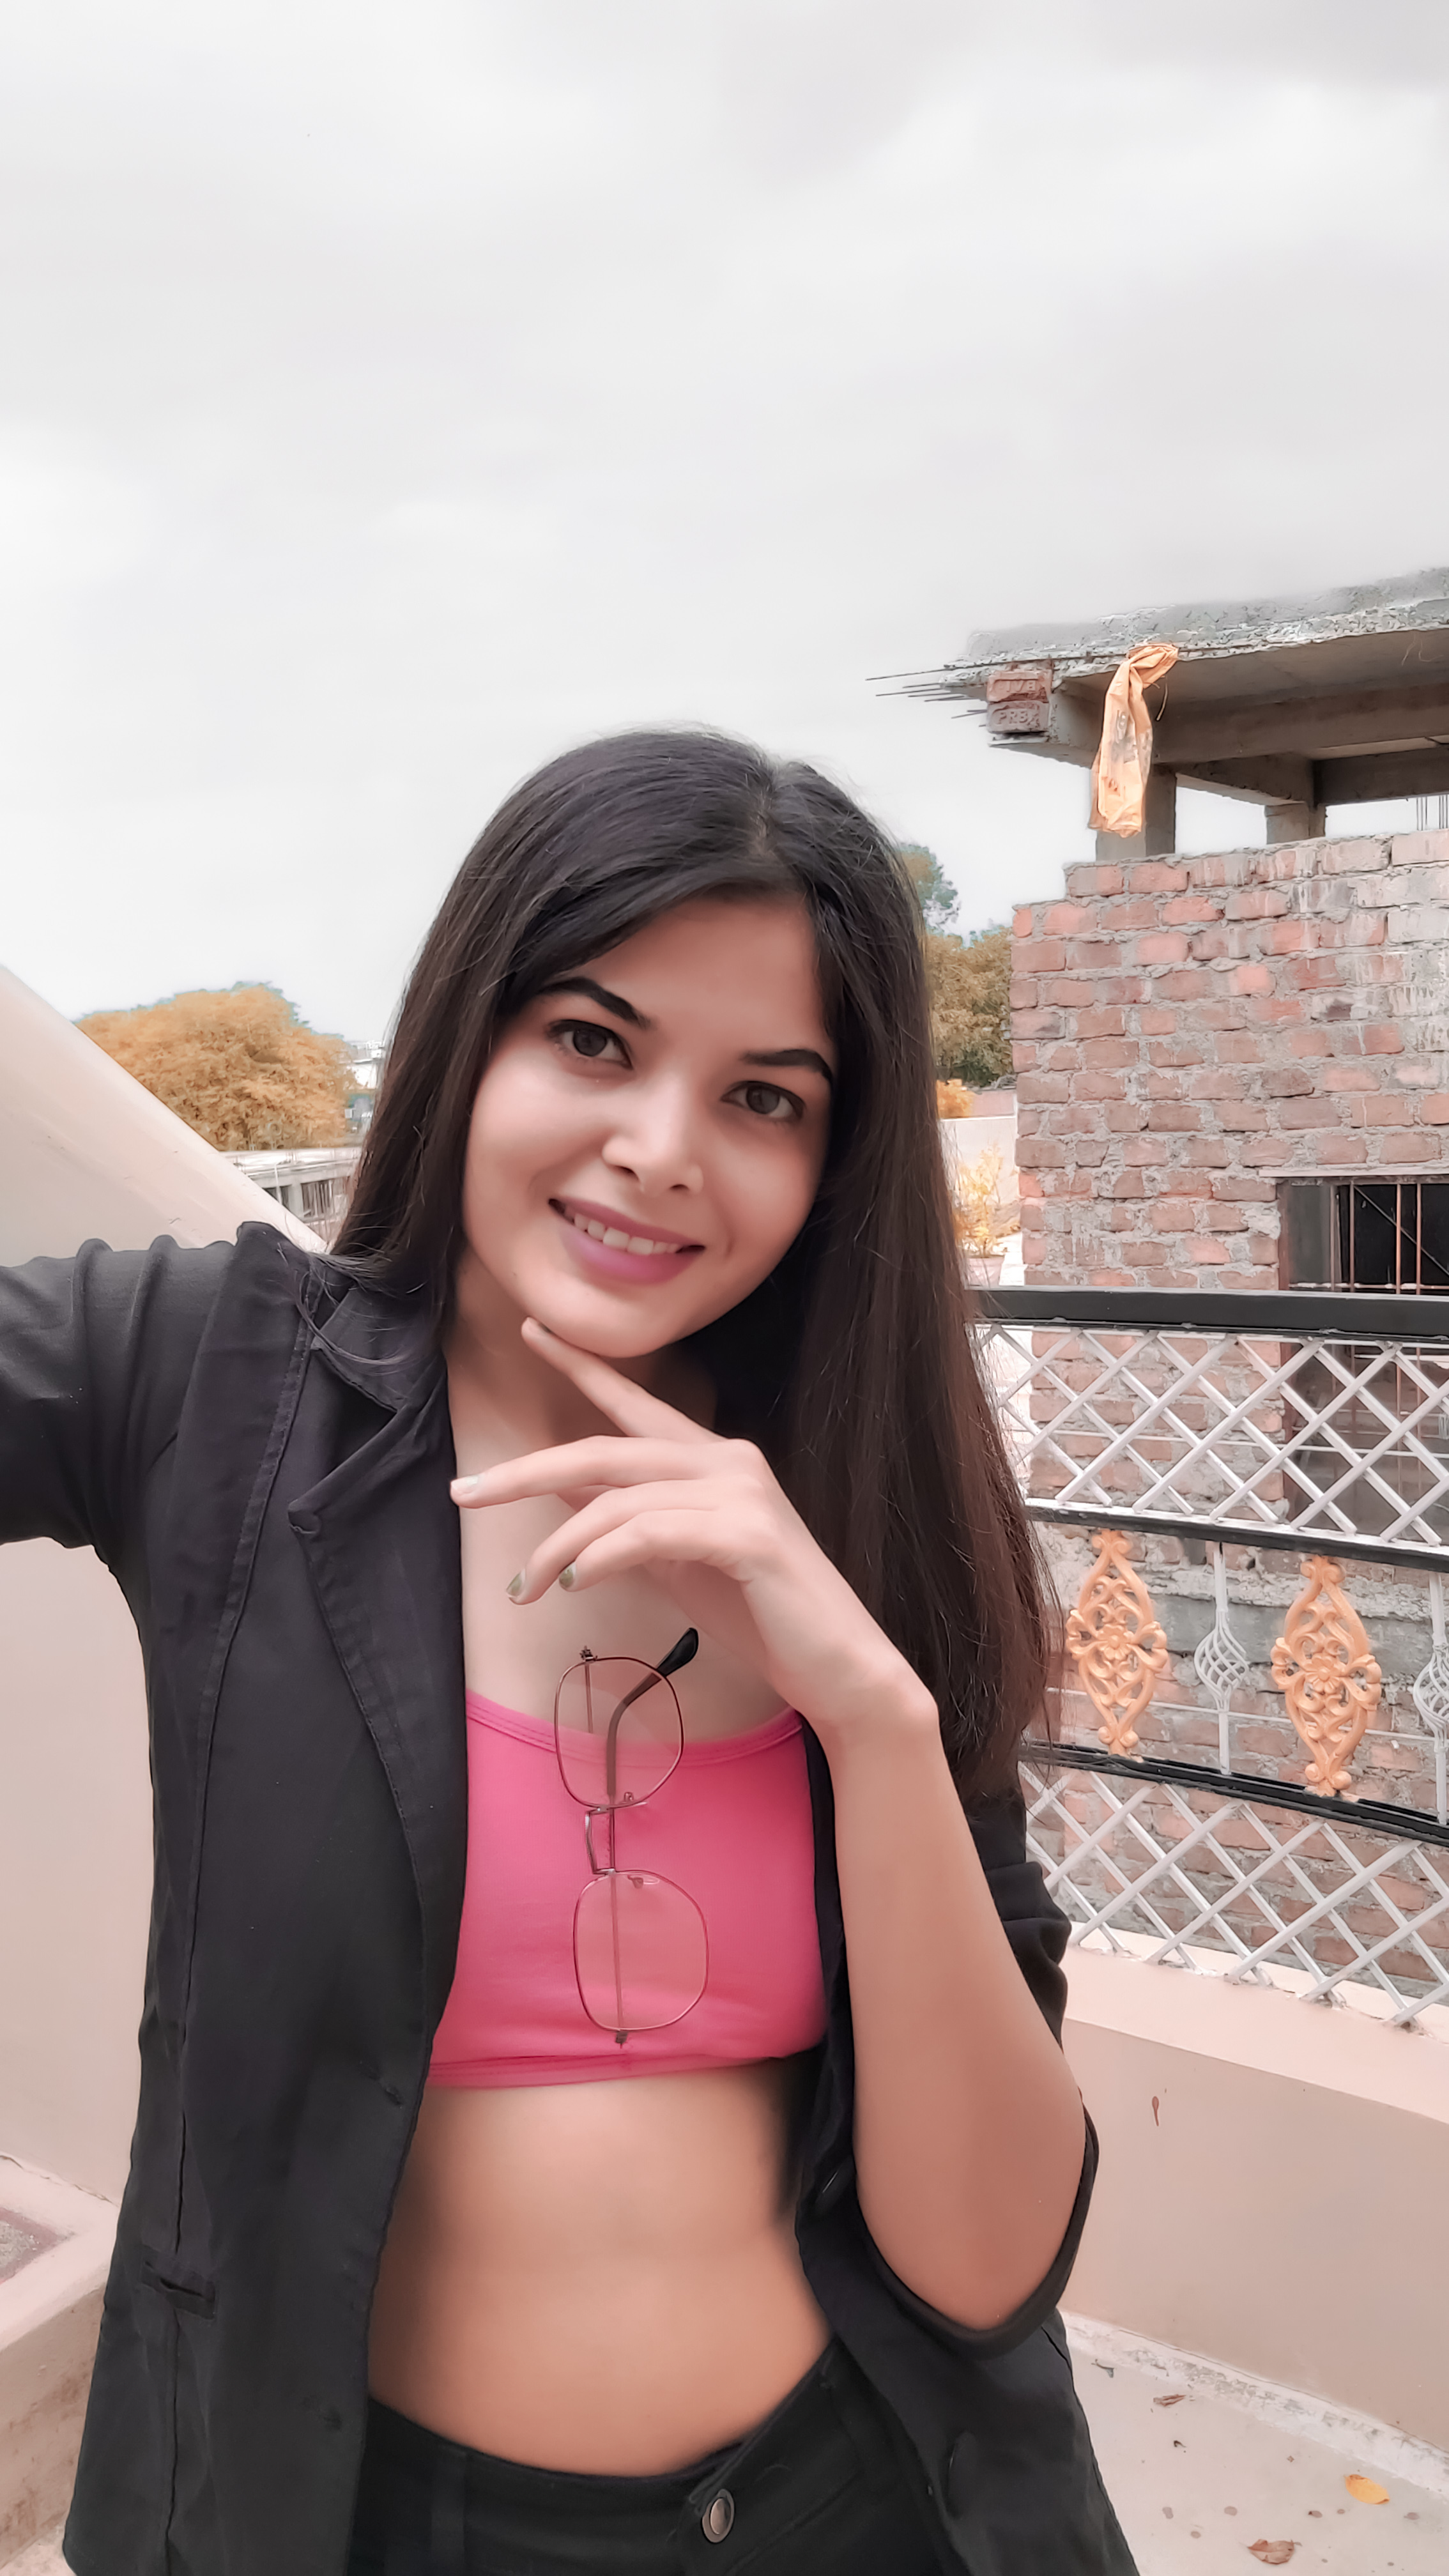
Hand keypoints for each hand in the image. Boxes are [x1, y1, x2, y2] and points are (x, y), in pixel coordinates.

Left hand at [450, 1319, 935, 1749]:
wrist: (839, 1666)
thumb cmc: (758, 1613)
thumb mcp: (674, 1560)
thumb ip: (624, 1519)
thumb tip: (561, 1489)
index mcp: (712, 1458)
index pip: (633, 1403)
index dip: (580, 1365)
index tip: (533, 1331)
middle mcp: (727, 1460)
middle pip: (604, 1449)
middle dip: (526, 1471)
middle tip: (466, 1492)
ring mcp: (741, 1493)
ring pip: (618, 1500)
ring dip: (558, 1546)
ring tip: (526, 1587)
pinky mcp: (748, 1534)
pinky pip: (650, 1533)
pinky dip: (602, 1557)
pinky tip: (578, 1583)